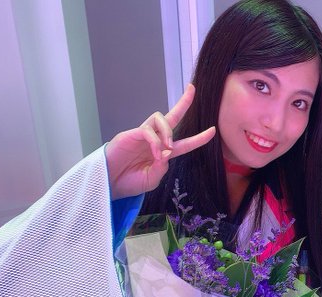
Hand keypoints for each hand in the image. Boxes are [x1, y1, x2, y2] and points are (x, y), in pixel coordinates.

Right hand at [106, 84, 215, 199]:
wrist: (108, 184)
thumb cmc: (129, 183)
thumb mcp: (151, 179)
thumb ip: (162, 168)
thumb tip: (167, 152)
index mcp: (162, 153)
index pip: (184, 142)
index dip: (199, 138)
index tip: (213, 130)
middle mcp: (154, 140)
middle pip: (171, 116)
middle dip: (183, 102)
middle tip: (192, 88)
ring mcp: (142, 135)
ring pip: (160, 118)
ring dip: (168, 132)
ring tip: (168, 148)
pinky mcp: (130, 134)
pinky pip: (147, 131)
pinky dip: (155, 141)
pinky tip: (155, 154)